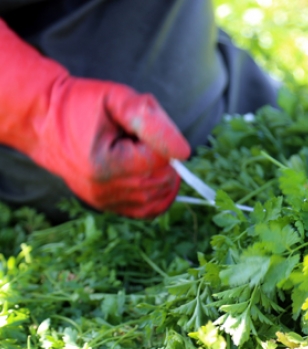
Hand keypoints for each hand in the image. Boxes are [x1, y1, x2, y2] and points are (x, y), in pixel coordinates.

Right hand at [37, 79, 190, 217]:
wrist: (42, 120)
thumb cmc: (80, 104)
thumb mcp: (116, 99)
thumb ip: (151, 120)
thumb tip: (184, 152)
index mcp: (105, 165)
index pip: (161, 159)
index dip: (161, 139)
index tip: (138, 128)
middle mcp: (104, 190)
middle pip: (162, 180)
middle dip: (161, 156)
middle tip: (137, 138)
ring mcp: (105, 201)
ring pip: (159, 197)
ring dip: (160, 172)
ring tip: (137, 152)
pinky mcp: (107, 206)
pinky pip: (147, 210)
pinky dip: (159, 194)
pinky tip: (154, 175)